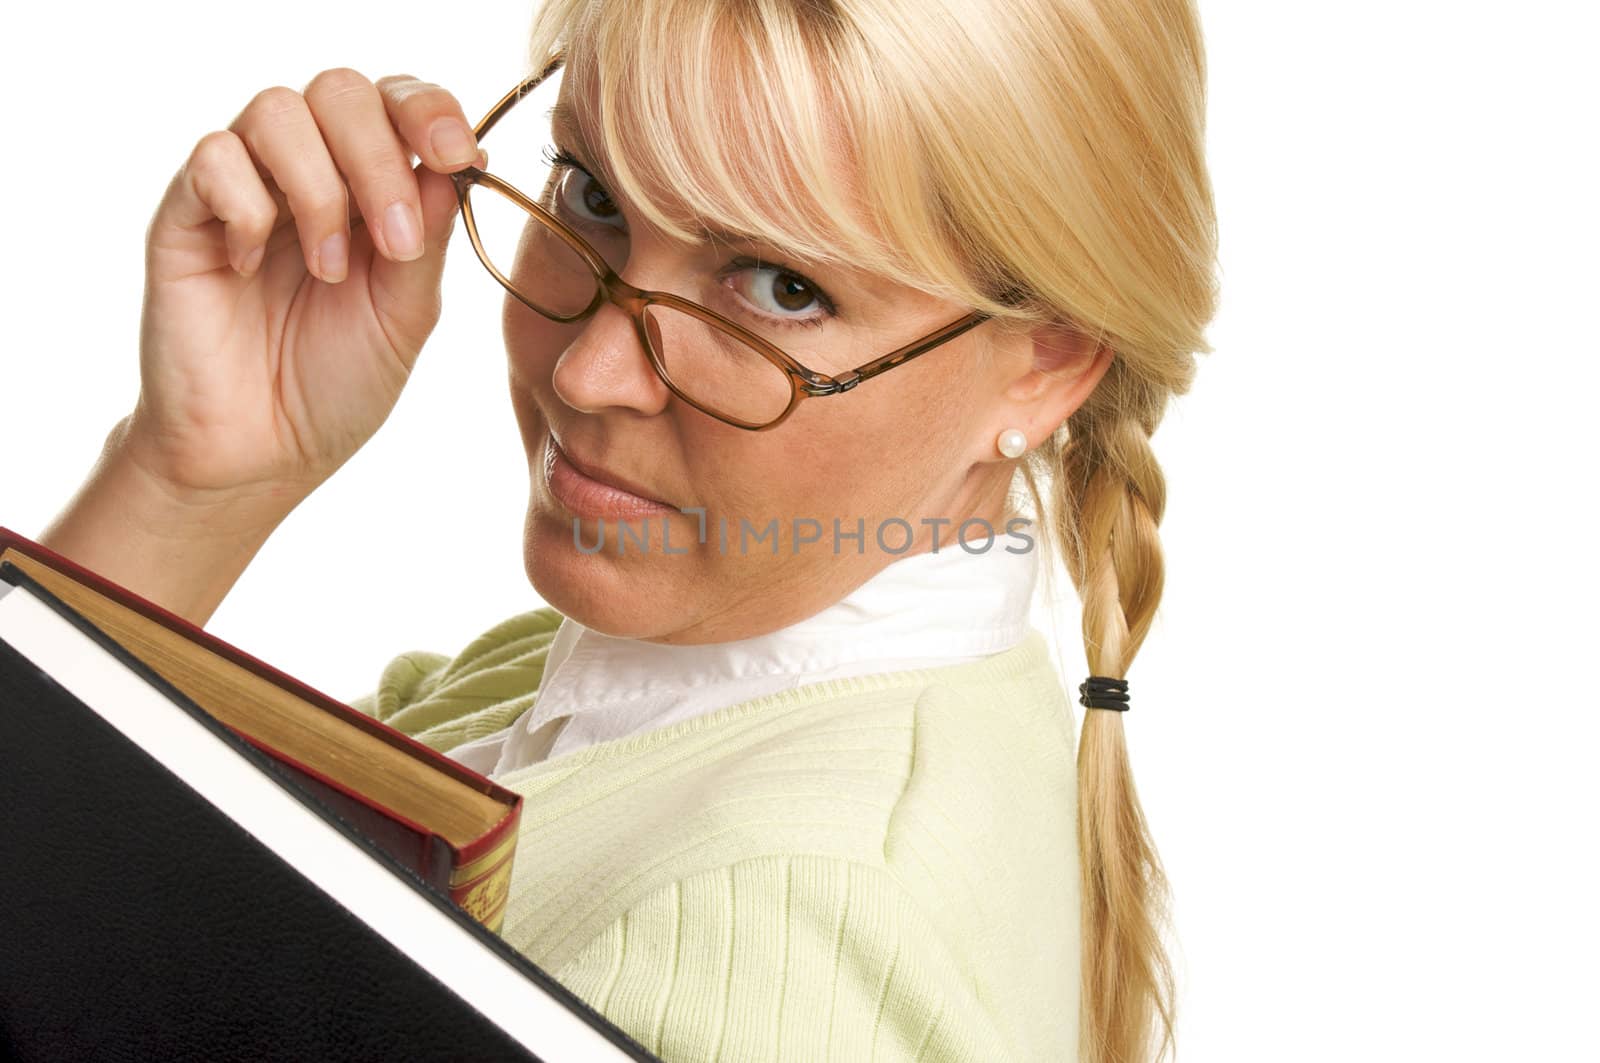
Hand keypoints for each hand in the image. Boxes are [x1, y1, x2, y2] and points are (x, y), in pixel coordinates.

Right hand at [125, 68, 482, 503]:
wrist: (262, 455)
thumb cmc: (338, 385)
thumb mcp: (406, 314)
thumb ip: (429, 237)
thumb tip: (457, 161)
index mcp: (373, 188)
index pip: (398, 103)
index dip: (429, 112)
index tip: (456, 157)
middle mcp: (309, 173)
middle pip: (341, 91)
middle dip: (380, 156)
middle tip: (395, 239)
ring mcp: (246, 187)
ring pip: (277, 110)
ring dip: (318, 188)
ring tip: (329, 270)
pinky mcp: (186, 213)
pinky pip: (212, 157)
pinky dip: (248, 206)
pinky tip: (254, 267)